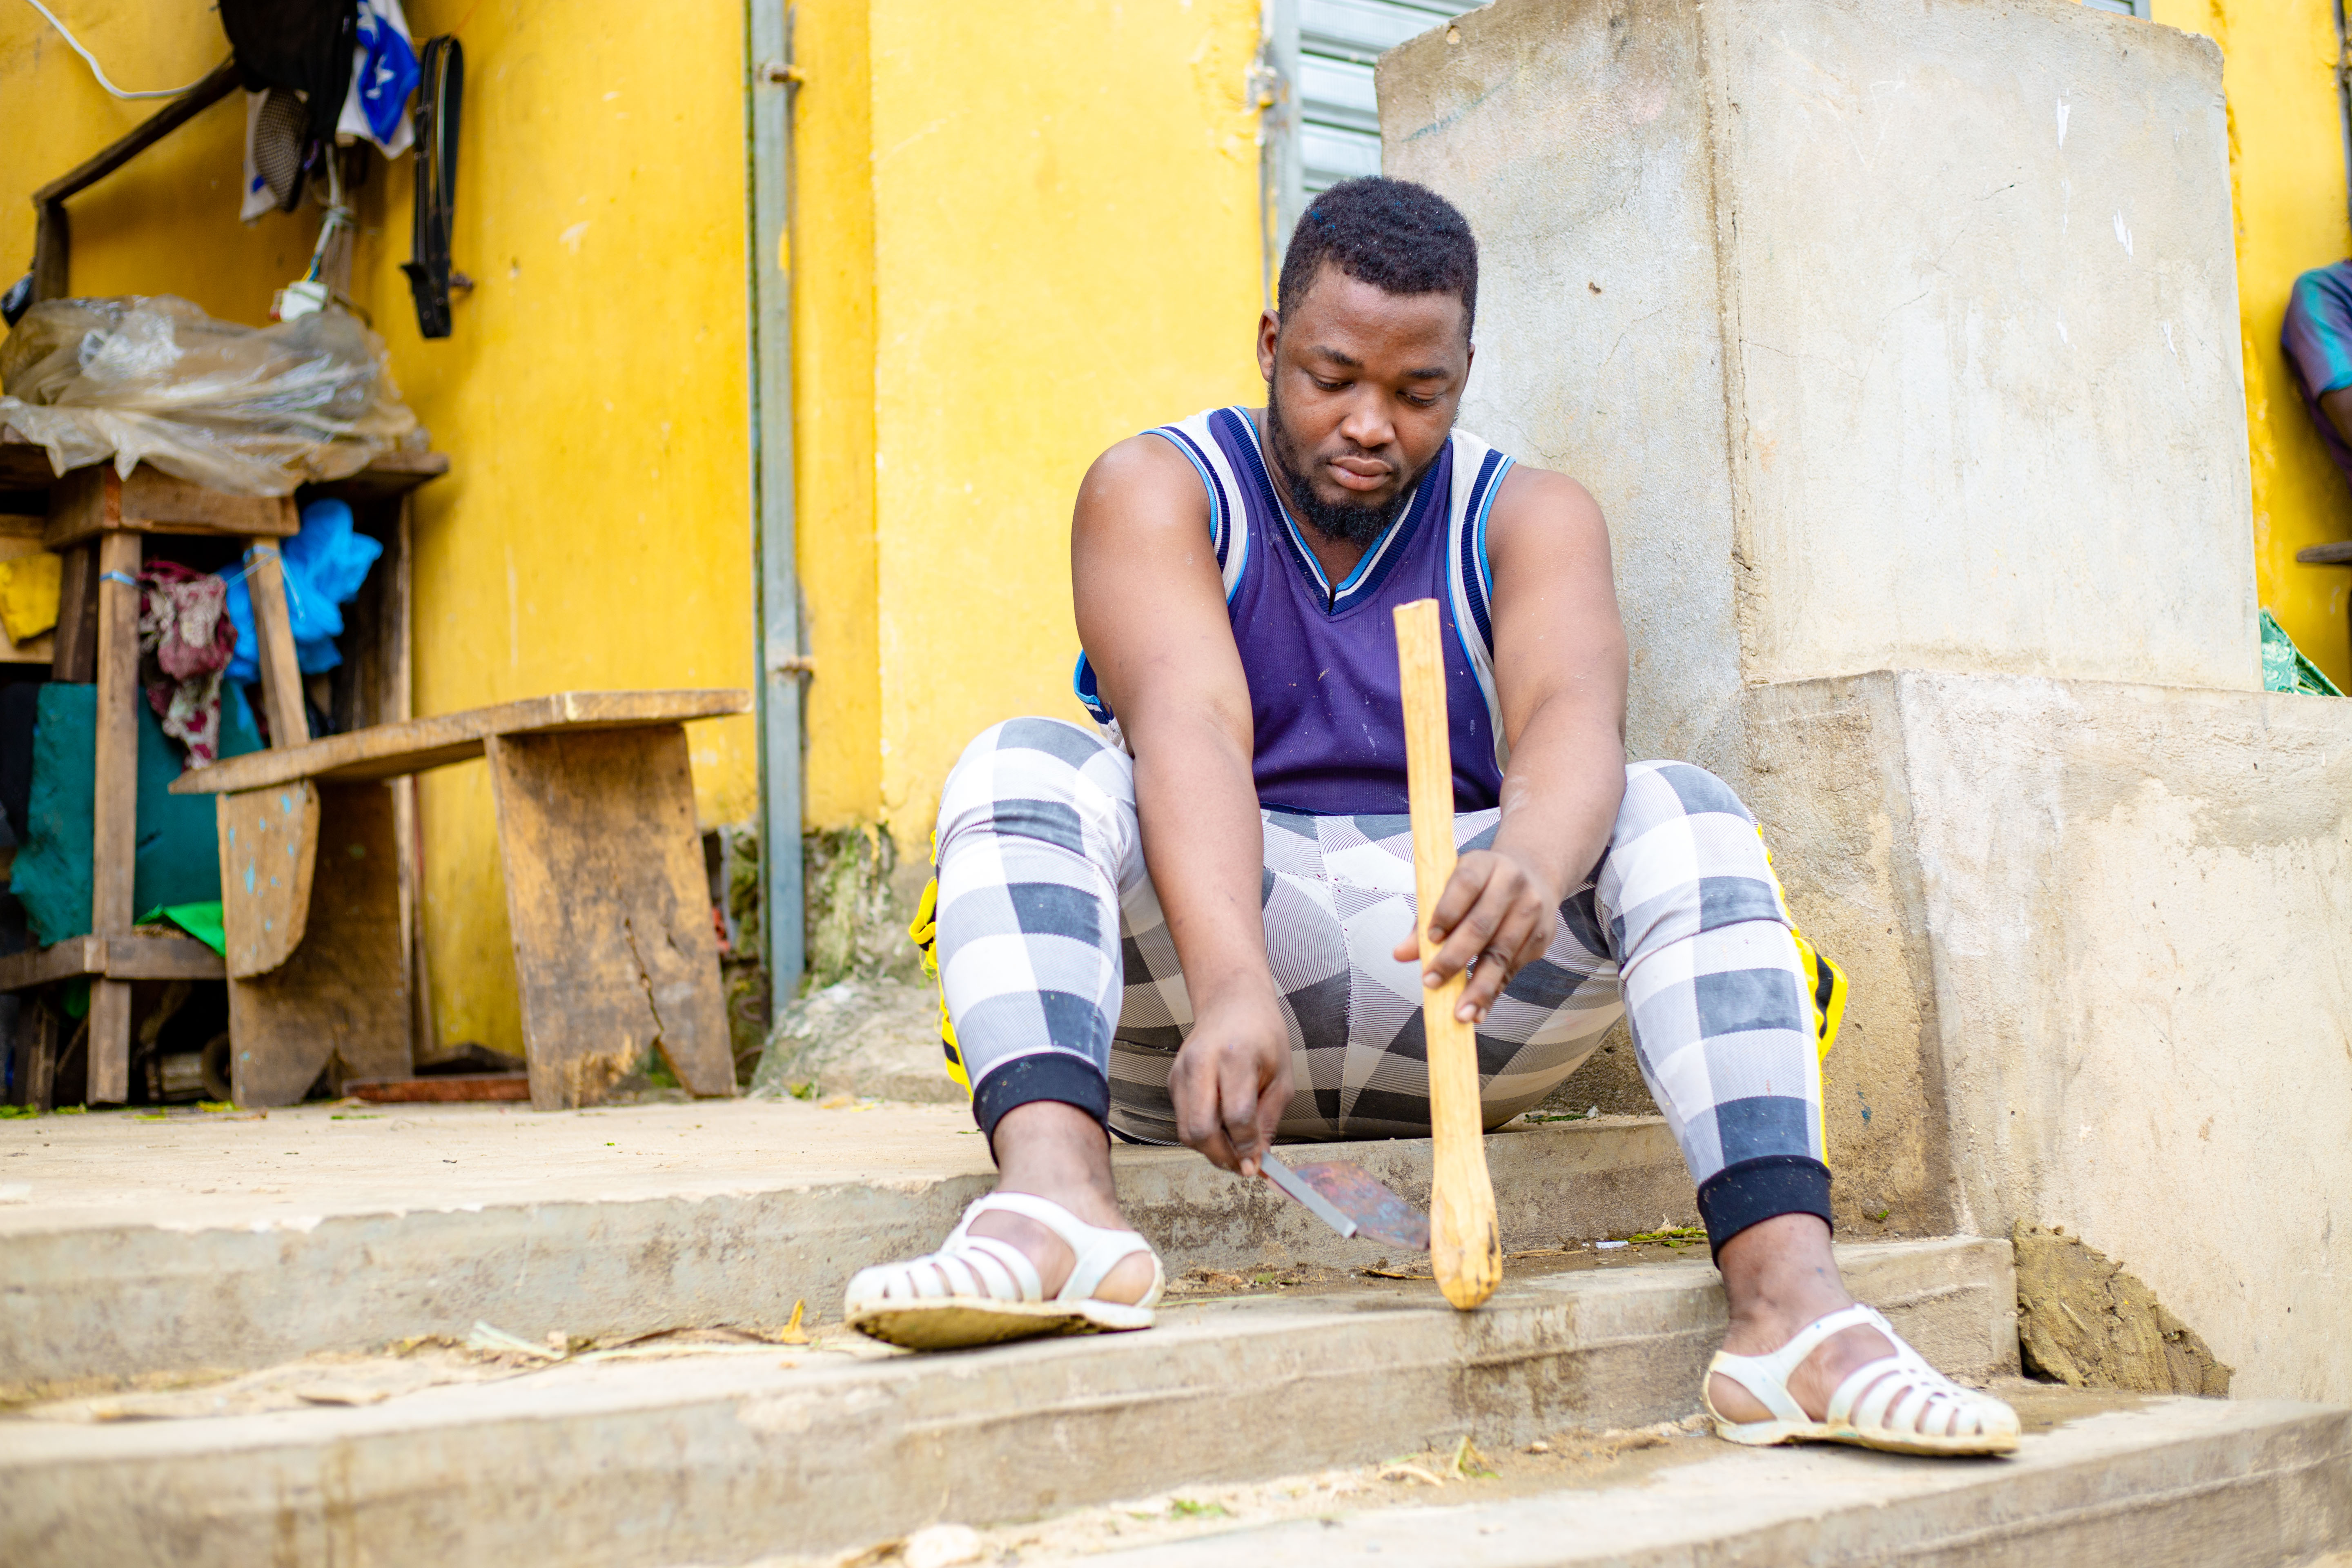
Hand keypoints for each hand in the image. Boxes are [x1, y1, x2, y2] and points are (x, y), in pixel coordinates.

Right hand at [1168, 993, 1292, 1176]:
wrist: (1232, 1003)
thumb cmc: (1262, 1035)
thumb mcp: (1281, 1076)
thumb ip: (1268, 1119)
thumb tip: (1258, 1159)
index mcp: (1235, 1057)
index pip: (1236, 1116)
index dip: (1247, 1147)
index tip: (1257, 1164)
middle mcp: (1201, 1064)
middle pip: (1201, 1129)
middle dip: (1223, 1157)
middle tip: (1242, 1166)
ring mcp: (1181, 1072)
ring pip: (1186, 1132)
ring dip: (1211, 1151)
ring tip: (1235, 1151)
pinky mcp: (1172, 1080)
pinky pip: (1184, 1121)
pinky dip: (1203, 1135)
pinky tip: (1222, 1131)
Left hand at [1391, 848, 1559, 1025]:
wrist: (1532, 875)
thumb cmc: (1479, 887)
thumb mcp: (1450, 890)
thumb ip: (1424, 920)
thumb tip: (1401, 954)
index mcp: (1482, 864)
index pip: (1464, 884)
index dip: (1446, 911)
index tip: (1429, 939)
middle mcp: (1511, 883)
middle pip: (1481, 925)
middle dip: (1454, 958)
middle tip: (1431, 983)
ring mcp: (1531, 910)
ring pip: (1501, 953)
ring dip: (1479, 987)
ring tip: (1460, 1013)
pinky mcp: (1541, 936)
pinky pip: (1514, 968)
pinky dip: (1495, 992)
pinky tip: (1479, 1010)